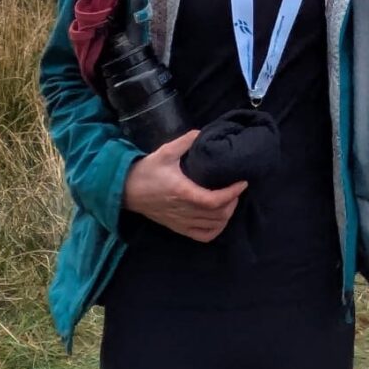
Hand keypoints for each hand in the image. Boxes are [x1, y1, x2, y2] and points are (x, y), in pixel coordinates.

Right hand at [122, 130, 247, 241]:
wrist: (125, 190)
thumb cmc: (147, 171)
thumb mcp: (165, 152)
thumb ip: (185, 141)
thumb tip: (202, 132)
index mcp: (182, 192)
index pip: (213, 200)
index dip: (232, 193)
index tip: (242, 182)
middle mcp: (183, 210)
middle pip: (217, 215)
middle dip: (233, 202)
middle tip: (237, 188)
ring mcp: (181, 222)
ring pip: (213, 226)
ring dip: (227, 214)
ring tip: (231, 200)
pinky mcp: (178, 227)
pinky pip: (203, 236)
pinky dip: (216, 229)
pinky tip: (219, 218)